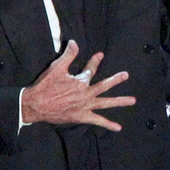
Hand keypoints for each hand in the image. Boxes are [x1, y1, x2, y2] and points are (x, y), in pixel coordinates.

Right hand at [20, 40, 135, 130]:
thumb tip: (74, 42)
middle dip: (115, 80)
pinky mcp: (82, 117)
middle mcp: (86, 94)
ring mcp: (85, 106)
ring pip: (106, 103)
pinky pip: (97, 121)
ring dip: (119, 101)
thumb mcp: (56, 67)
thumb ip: (68, 55)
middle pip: (104, 86)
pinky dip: (108, 124)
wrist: (37, 105)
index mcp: (80, 82)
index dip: (95, 61)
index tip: (101, 55)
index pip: (91, 70)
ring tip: (132, 100)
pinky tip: (118, 128)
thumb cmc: (46, 86)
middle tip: (126, 75)